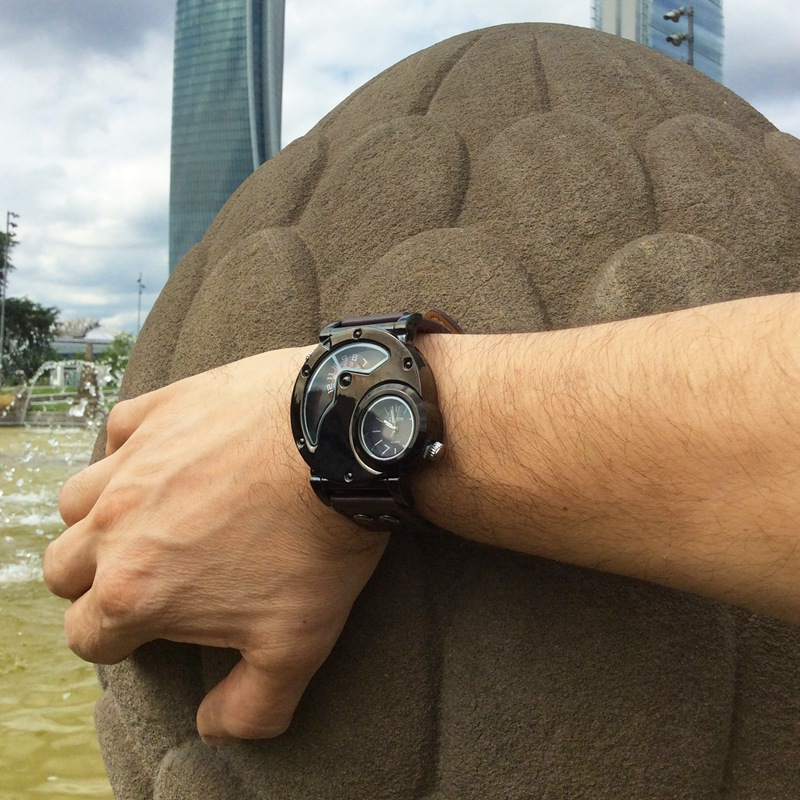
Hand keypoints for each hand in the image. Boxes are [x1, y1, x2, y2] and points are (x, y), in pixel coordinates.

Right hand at [43, 348, 387, 742]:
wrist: (345, 443)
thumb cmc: (320, 542)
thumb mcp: (298, 645)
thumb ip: (251, 706)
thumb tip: (214, 727)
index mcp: (136, 591)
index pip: (87, 634)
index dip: (116, 639)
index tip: (151, 626)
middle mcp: (117, 523)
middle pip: (65, 567)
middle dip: (96, 581)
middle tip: (151, 574)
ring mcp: (135, 459)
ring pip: (76, 500)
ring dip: (100, 517)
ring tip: (150, 517)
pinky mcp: (163, 407)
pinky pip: (119, 430)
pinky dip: (132, 447)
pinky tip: (170, 455)